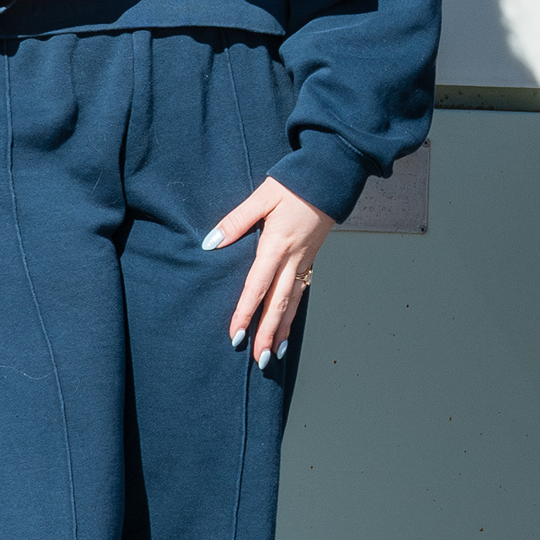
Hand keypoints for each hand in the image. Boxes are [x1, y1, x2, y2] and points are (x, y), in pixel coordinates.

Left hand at [205, 176, 334, 364]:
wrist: (329, 178)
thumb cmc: (294, 184)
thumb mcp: (261, 197)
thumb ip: (236, 221)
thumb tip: (210, 243)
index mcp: (277, 244)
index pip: (258, 286)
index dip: (247, 312)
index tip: (237, 335)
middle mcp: (292, 258)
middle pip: (278, 303)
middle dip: (267, 333)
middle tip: (258, 360)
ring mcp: (304, 261)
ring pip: (292, 303)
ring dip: (282, 330)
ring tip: (272, 354)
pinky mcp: (310, 259)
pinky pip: (301, 293)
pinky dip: (292, 314)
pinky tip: (286, 328)